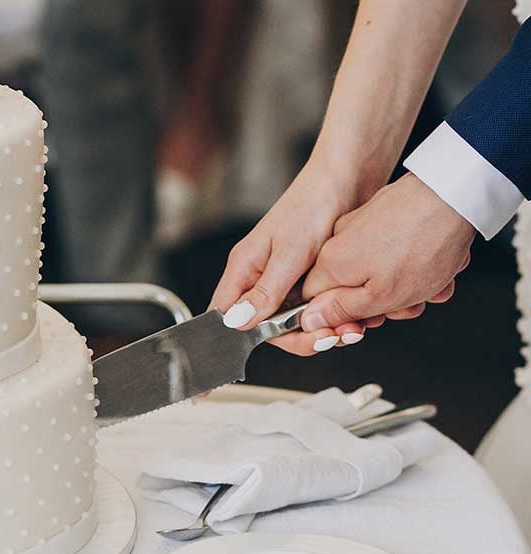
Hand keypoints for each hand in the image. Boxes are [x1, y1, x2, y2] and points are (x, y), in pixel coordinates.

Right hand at [210, 161, 374, 355]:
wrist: (348, 180)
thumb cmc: (313, 205)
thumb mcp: (290, 253)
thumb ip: (265, 291)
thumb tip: (236, 322)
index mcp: (244, 268)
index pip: (226, 316)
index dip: (242, 339)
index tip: (275, 346)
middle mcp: (260, 276)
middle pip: (266, 327)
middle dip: (300, 337)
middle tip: (330, 336)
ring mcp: (284, 279)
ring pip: (292, 322)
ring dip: (321, 329)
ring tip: (350, 328)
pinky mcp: (307, 279)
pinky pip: (313, 310)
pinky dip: (332, 316)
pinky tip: (353, 315)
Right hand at [299, 173, 474, 333]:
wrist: (454, 194)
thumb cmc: (421, 245)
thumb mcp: (381, 297)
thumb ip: (341, 311)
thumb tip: (310, 320)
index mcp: (331, 264)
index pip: (315, 302)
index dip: (339, 318)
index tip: (364, 324)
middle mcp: (339, 242)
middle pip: (351, 290)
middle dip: (382, 304)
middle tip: (408, 305)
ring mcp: (362, 226)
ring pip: (378, 274)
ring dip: (408, 287)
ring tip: (434, 284)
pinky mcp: (384, 216)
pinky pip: (393, 253)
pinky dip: (415, 263)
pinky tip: (439, 266)